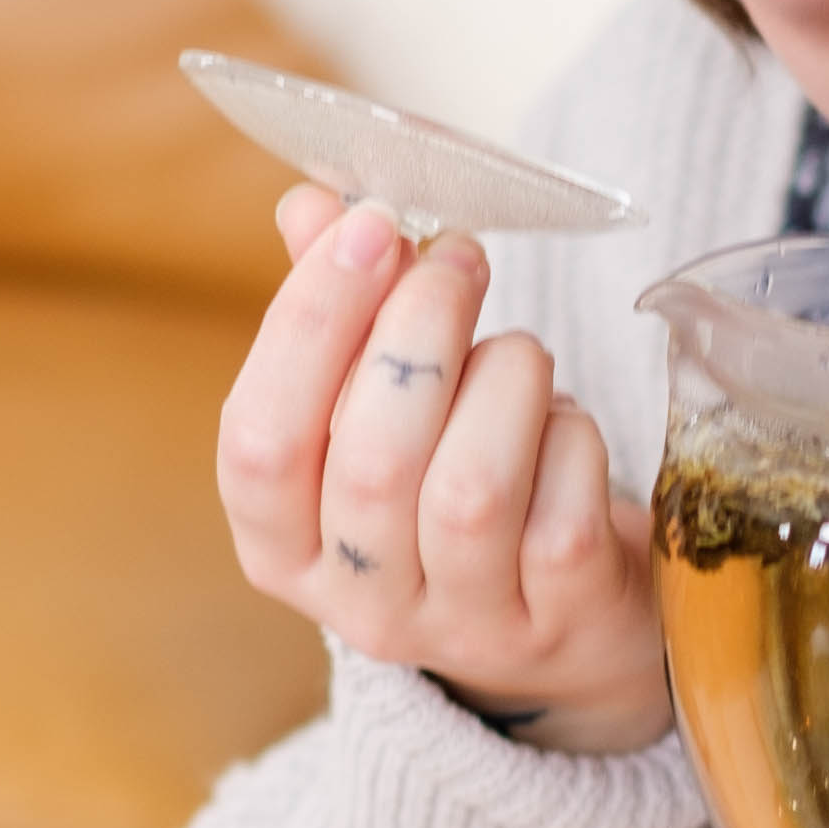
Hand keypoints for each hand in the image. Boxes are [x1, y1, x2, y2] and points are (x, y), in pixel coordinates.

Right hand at [216, 185, 671, 754]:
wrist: (570, 618)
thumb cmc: (451, 483)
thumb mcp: (377, 409)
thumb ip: (340, 313)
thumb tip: (315, 204)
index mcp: (281, 547)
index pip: (258, 444)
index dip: (307, 325)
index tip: (367, 226)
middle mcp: (359, 603)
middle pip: (369, 463)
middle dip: (419, 330)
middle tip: (458, 257)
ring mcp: (462, 623)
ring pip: (470, 490)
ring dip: (501, 380)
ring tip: (515, 350)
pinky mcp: (560, 620)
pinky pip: (564, 511)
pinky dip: (568, 434)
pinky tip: (557, 420)